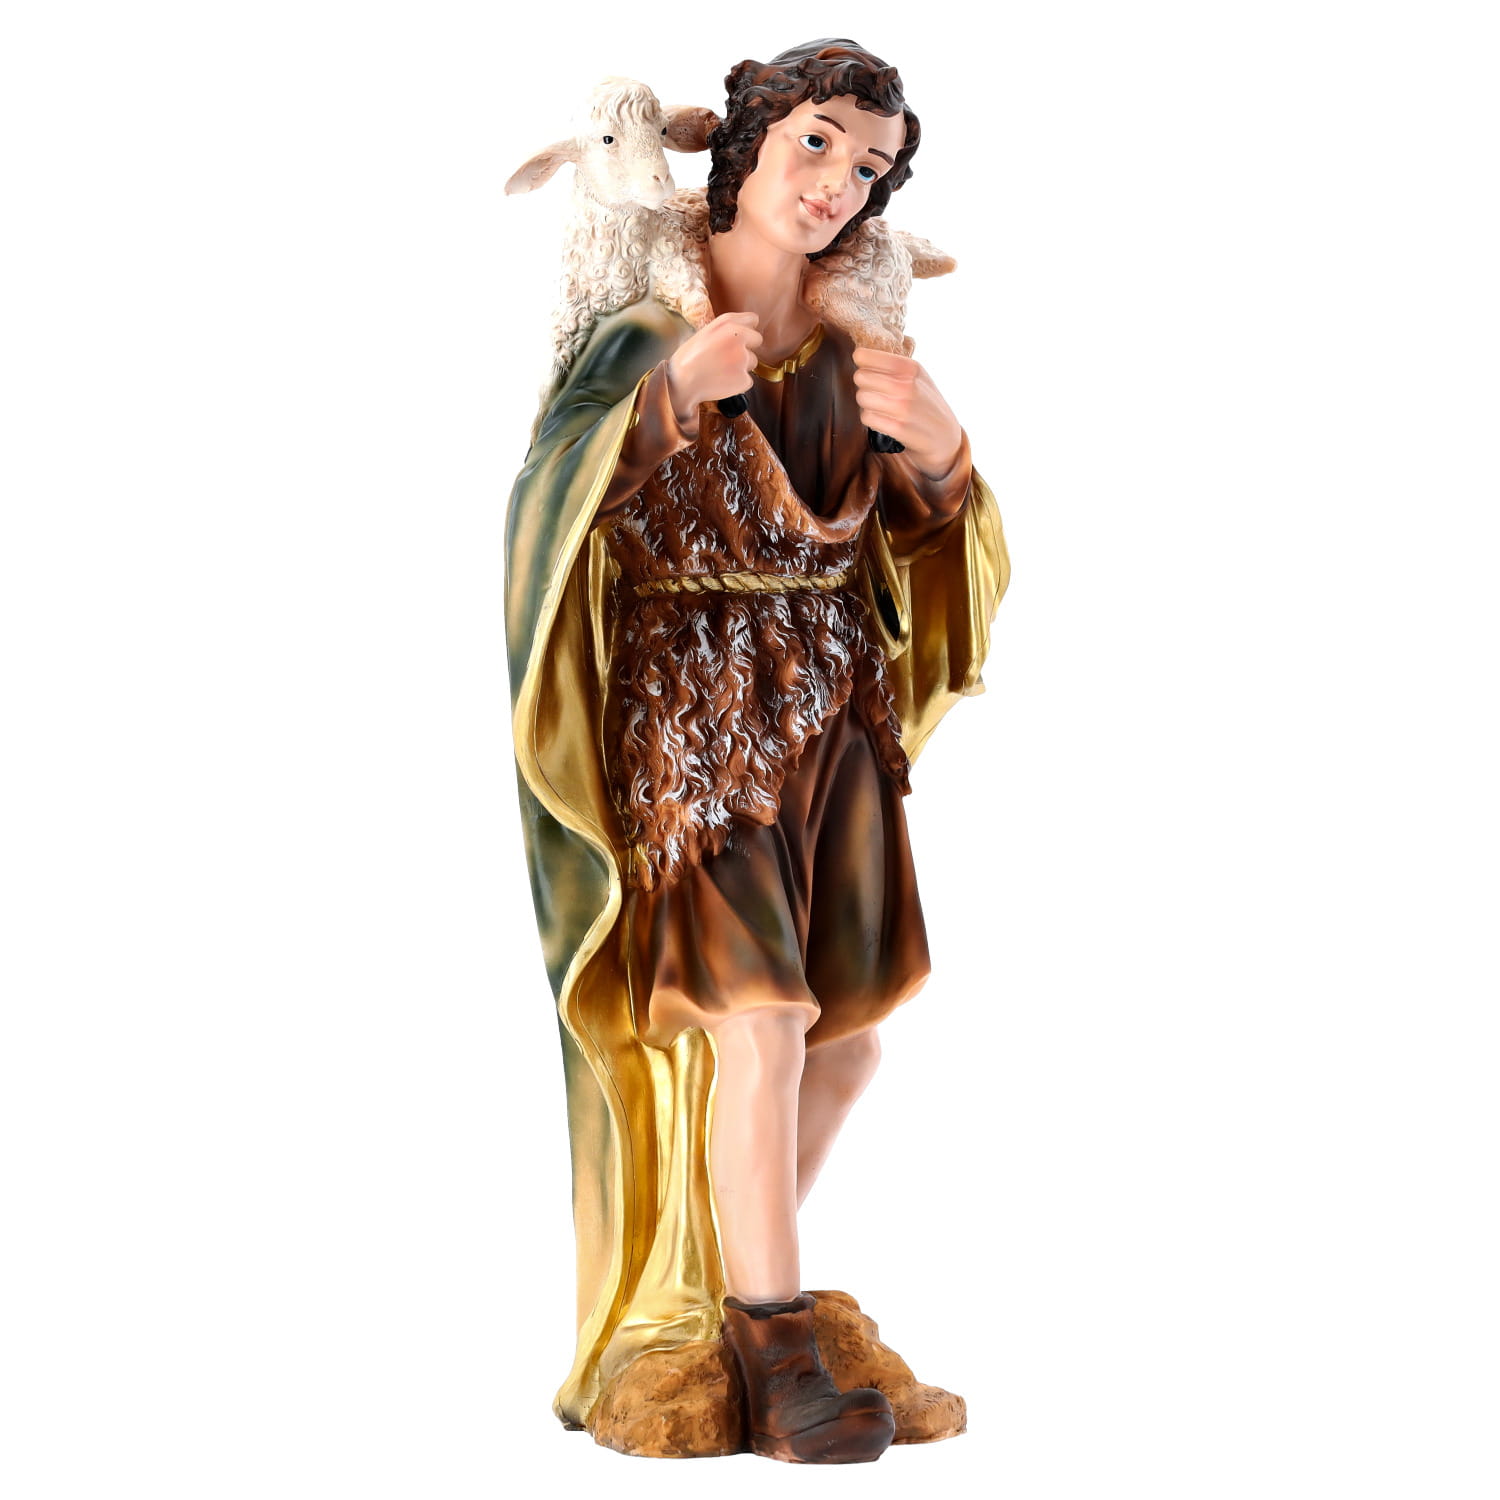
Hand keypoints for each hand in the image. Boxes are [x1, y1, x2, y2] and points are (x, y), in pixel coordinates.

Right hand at [665, 312, 762, 422]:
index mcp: (729, 323)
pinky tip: (722, 381)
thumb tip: (746, 328)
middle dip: (746, 347)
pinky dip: (738, 383)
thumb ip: (728, 327)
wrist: (682, 382)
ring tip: (721, 370)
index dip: (746, 329)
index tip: (739, 337)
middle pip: (757, 341)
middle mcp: (739, 338)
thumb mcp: (706, 331)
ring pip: (752, 362)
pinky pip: (747, 380)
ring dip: (741, 366)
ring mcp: (743, 359)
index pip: (753, 320)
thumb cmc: (689, 357)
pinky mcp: (744, 378)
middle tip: (727, 356)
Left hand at [851, 348, 964, 478]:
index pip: (863, 356)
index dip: (860, 363)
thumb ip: (892, 365)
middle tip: (875, 390)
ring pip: (861, 397)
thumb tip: (858, 356)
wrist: (944, 435)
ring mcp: (902, 407)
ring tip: (880, 406)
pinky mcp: (897, 428)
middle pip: (860, 377)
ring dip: (866, 403)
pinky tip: (883, 419)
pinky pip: (867, 417)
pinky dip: (871, 419)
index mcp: (910, 367)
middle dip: (864, 385)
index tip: (867, 369)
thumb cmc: (925, 402)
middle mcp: (907, 385)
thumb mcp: (917, 376)